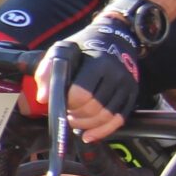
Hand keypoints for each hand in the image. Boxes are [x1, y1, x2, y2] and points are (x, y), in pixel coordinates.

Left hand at [44, 10, 142, 141]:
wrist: (113, 39)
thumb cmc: (82, 47)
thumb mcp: (60, 51)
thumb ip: (47, 72)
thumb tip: (43, 99)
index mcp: (98, 63)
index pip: (81, 93)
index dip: (67, 103)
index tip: (60, 101)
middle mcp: (116, 75)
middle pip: (94, 108)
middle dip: (76, 115)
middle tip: (67, 113)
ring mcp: (127, 86)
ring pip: (107, 117)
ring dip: (87, 125)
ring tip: (74, 121)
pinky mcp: (132, 94)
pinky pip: (119, 120)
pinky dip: (103, 131)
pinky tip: (88, 136)